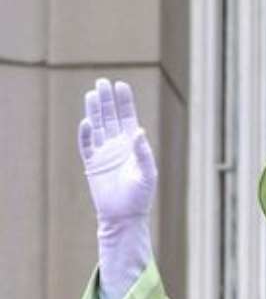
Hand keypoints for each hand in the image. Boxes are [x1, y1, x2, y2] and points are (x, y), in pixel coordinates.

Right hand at [78, 78, 156, 224]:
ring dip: (94, 111)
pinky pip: (86, 145)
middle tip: (102, 81)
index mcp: (133, 146)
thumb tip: (139, 131)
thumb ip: (143, 153)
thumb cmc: (140, 197)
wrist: (124, 216)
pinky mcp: (92, 164)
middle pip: (110, 117)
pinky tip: (86, 121)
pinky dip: (85, 134)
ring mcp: (103, 153)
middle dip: (107, 100)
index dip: (124, 102)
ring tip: (92, 93)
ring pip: (97, 127)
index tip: (120, 85)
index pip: (128, 118)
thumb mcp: (147, 174)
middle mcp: (118, 146)